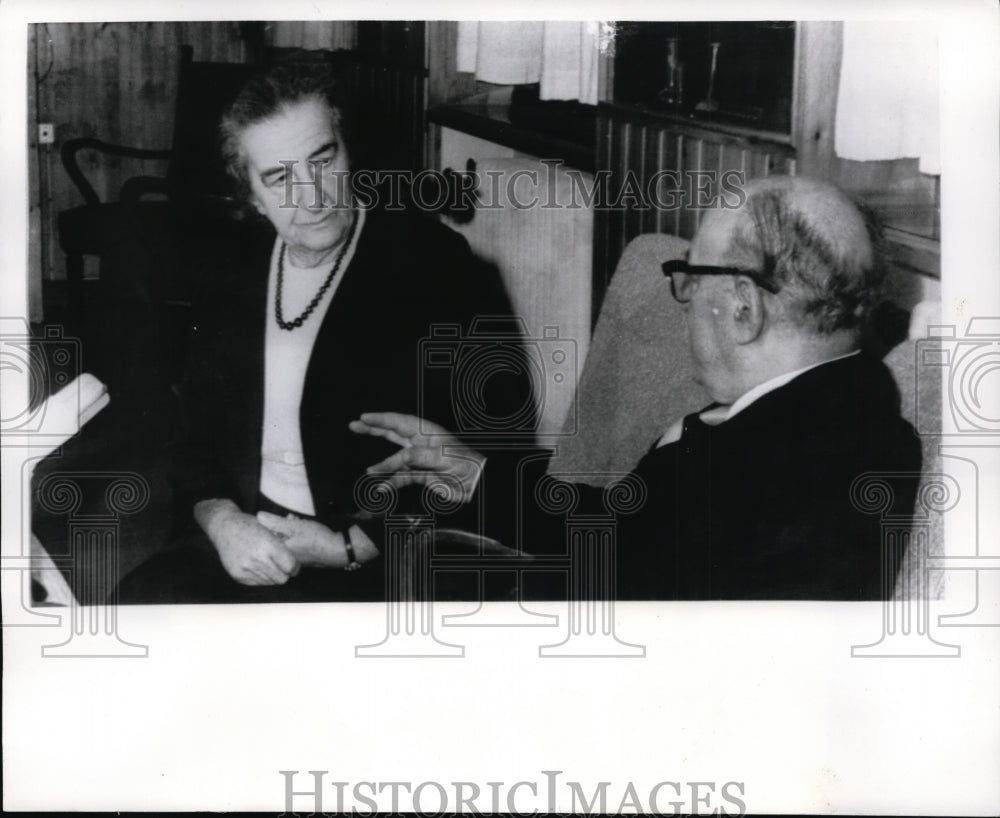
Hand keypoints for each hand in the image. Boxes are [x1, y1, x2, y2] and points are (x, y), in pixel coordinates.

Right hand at [194, 499, 299, 584]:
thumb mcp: (270, 529)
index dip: (294, 567)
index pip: (290, 566)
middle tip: (284, 567)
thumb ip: (283, 544)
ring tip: (270, 565)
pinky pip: (257, 583)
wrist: (223, 527)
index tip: (294, 565)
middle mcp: (256, 558)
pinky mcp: (237, 575)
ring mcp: (245, 568)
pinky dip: (261, 577)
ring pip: (270, 582)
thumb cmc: (250, 525)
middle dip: (285, 574)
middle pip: (281, 578)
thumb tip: (298, 560)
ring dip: (273, 576)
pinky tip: (258, 567)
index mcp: (267, 545)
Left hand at [255, 512, 378, 567]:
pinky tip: (306, 528)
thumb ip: (276, 521)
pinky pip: (295, 542)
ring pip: (286, 538)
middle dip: (283, 524)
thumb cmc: (316, 539)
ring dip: (291, 527)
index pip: (266, 537)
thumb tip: (258, 516)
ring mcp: (294, 557)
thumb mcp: (295, 526)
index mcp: (280, 552)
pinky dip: (298, 534)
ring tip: (300, 521)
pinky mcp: (303, 555)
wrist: (339, 549)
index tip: (278, 518)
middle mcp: (285, 557)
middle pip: (276, 537)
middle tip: (292, 518)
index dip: (271, 523)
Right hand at [349, 412, 484, 502]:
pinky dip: (391, 482)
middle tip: (354, 425)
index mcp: (427, 432)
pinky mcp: (422, 475)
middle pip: (393, 433)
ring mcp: (420, 459)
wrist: (478, 483)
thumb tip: (401, 458)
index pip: (399, 422)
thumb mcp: (443, 457)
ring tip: (369, 470)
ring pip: (395, 460)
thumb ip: (420, 457)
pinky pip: (402, 477)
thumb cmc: (466, 464)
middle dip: (374, 429)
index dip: (381, 419)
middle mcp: (421, 443)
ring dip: (382, 465)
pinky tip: (382, 488)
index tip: (364, 417)